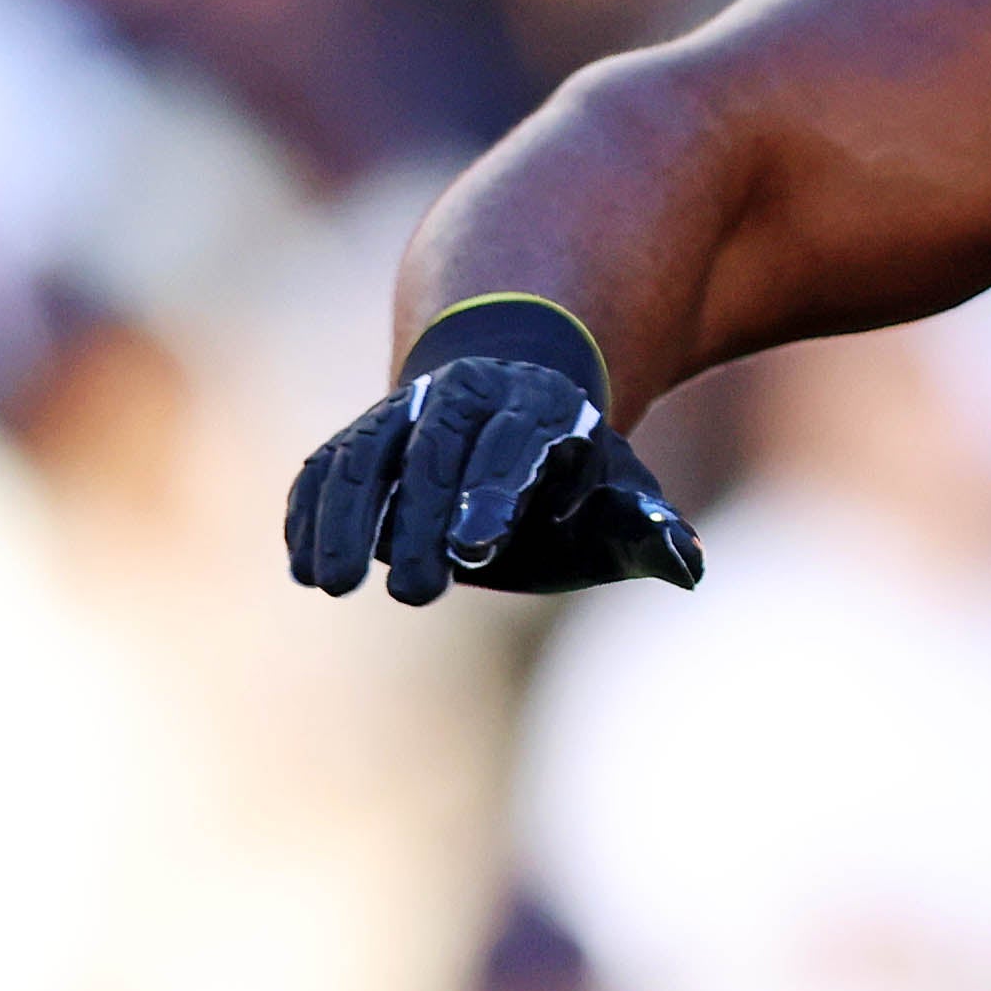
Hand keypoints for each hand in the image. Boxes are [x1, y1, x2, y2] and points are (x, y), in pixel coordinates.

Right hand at [286, 358, 702, 603]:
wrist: (511, 398)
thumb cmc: (571, 475)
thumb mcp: (621, 496)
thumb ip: (646, 528)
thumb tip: (688, 562)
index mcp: (543, 408)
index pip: (515, 445)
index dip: (493, 492)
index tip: (475, 547)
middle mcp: (467, 397)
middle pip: (436, 451)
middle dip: (419, 519)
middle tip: (416, 592)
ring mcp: (405, 410)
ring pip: (366, 453)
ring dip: (344, 518)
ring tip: (333, 585)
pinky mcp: (361, 435)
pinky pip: (326, 465)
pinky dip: (309, 510)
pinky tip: (303, 566)